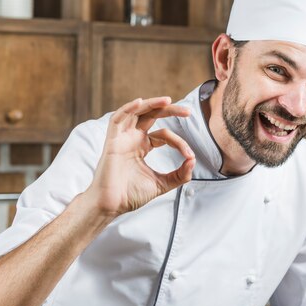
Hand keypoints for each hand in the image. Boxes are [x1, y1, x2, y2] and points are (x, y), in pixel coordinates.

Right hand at [86, 96, 195, 216]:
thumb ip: (180, 174)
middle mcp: (132, 139)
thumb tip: (194, 161)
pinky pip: (117, 119)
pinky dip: (128, 108)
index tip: (190, 156)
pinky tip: (140, 102)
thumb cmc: (131, 195)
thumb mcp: (162, 183)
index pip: (164, 135)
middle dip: (170, 111)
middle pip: (152, 116)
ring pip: (136, 112)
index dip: (179, 143)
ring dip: (152, 104)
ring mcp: (122, 138)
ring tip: (168, 100)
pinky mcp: (112, 141)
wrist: (111, 205)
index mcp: (142, 146)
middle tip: (188, 111)